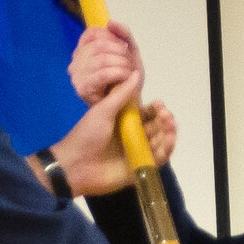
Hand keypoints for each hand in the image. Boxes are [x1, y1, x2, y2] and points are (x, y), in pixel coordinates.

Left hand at [50, 21, 174, 192]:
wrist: (74, 165)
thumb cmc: (87, 136)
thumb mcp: (103, 111)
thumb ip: (122, 94)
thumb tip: (136, 72)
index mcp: (124, 123)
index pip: (147, 115)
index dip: (155, 110)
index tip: (159, 103)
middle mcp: (133, 138)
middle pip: (156, 128)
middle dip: (164, 120)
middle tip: (165, 115)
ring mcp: (136, 154)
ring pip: (159, 143)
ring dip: (168, 133)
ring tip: (169, 124)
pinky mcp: (138, 170)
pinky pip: (157, 161)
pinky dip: (166, 150)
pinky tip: (169, 140)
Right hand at [68, 22, 142, 104]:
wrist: (129, 105)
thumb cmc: (125, 79)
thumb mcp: (128, 52)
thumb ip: (123, 34)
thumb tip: (110, 23)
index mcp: (82, 50)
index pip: (92, 33)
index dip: (112, 37)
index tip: (124, 48)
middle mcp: (75, 62)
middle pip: (99, 46)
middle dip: (120, 52)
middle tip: (130, 63)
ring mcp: (77, 76)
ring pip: (101, 59)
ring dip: (122, 64)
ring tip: (130, 72)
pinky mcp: (82, 89)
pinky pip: (102, 74)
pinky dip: (119, 73)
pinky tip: (127, 78)